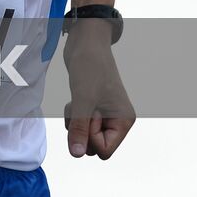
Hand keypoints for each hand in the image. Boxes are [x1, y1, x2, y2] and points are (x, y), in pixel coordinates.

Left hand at [64, 20, 134, 158]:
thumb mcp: (83, 99)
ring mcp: (103, 114)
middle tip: (82, 105)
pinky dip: (72, 116)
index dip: (90, 137)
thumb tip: (76, 154)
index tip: (89, 114)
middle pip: (93, 146)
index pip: (104, 151)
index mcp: (123, 120)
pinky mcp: (91, 107)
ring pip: (84, 136)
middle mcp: (116, 119)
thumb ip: (80, 128)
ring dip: (75, 122)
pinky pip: (79, 125)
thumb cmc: (89, 66)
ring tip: (77, 101)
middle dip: (82, 129)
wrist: (84, 42)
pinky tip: (73, 100)